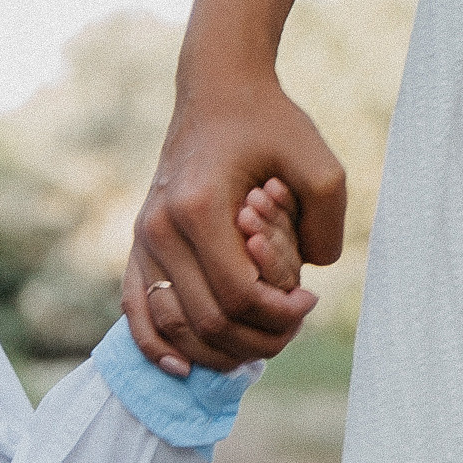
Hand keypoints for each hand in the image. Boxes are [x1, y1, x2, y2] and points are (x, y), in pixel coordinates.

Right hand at [122, 0, 345, 375]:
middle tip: (293, 324)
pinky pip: (136, 312)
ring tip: (256, 341)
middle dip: (257, 337)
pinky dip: (156, 347)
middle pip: (207, 319)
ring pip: (172, 326)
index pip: (237, 294)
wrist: (217, 93)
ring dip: (217, 350)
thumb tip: (305, 282)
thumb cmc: (270, 124)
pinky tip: (181, 369)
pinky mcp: (137, 246)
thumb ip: (326, 226)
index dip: (279, 314)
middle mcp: (161, 227)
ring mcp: (142, 239)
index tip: (310, 302)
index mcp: (200, 206)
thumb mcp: (319, 163)